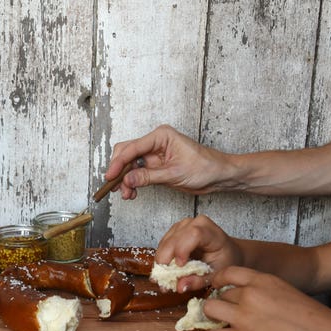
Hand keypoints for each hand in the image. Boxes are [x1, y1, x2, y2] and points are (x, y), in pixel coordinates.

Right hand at [106, 124, 226, 198]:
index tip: (110, 176)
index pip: (132, 148)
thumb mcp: (175, 174)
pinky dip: (132, 182)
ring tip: (127, 194)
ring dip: (125, 179)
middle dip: (119, 171)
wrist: (220, 175)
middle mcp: (155, 143)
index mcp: (161, 136)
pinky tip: (133, 192)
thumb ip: (148, 177)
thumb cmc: (206, 167)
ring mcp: (154, 154)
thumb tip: (127, 180)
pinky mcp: (155, 166)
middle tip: (116, 187)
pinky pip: (137, 173)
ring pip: (129, 165)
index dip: (118, 163)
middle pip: (126, 153)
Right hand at [155, 215, 242, 291]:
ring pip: (164, 243)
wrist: (226, 251)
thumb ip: (198, 281)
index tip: (179, 266)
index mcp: (210, 231)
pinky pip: (162, 244)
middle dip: (166, 260)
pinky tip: (166, 268)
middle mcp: (194, 224)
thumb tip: (180, 287)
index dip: (182, 250)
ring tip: (166, 276)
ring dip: (162, 261)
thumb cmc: (224, 260)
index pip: (193, 234)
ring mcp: (182, 225)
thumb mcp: (216, 274)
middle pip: (173, 239)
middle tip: (164, 279)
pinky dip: (162, 258)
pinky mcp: (174, 230)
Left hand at [198, 267, 330, 330]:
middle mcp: (250, 295)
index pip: (228, 272)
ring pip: (209, 309)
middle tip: (223, 313)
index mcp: (262, 280)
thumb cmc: (309, 317)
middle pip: (219, 294)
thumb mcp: (284, 290)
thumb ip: (262, 290)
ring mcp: (244, 317)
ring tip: (215, 323)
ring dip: (209, 317)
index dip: (218, 280)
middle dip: (220, 304)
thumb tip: (242, 295)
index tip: (216, 287)